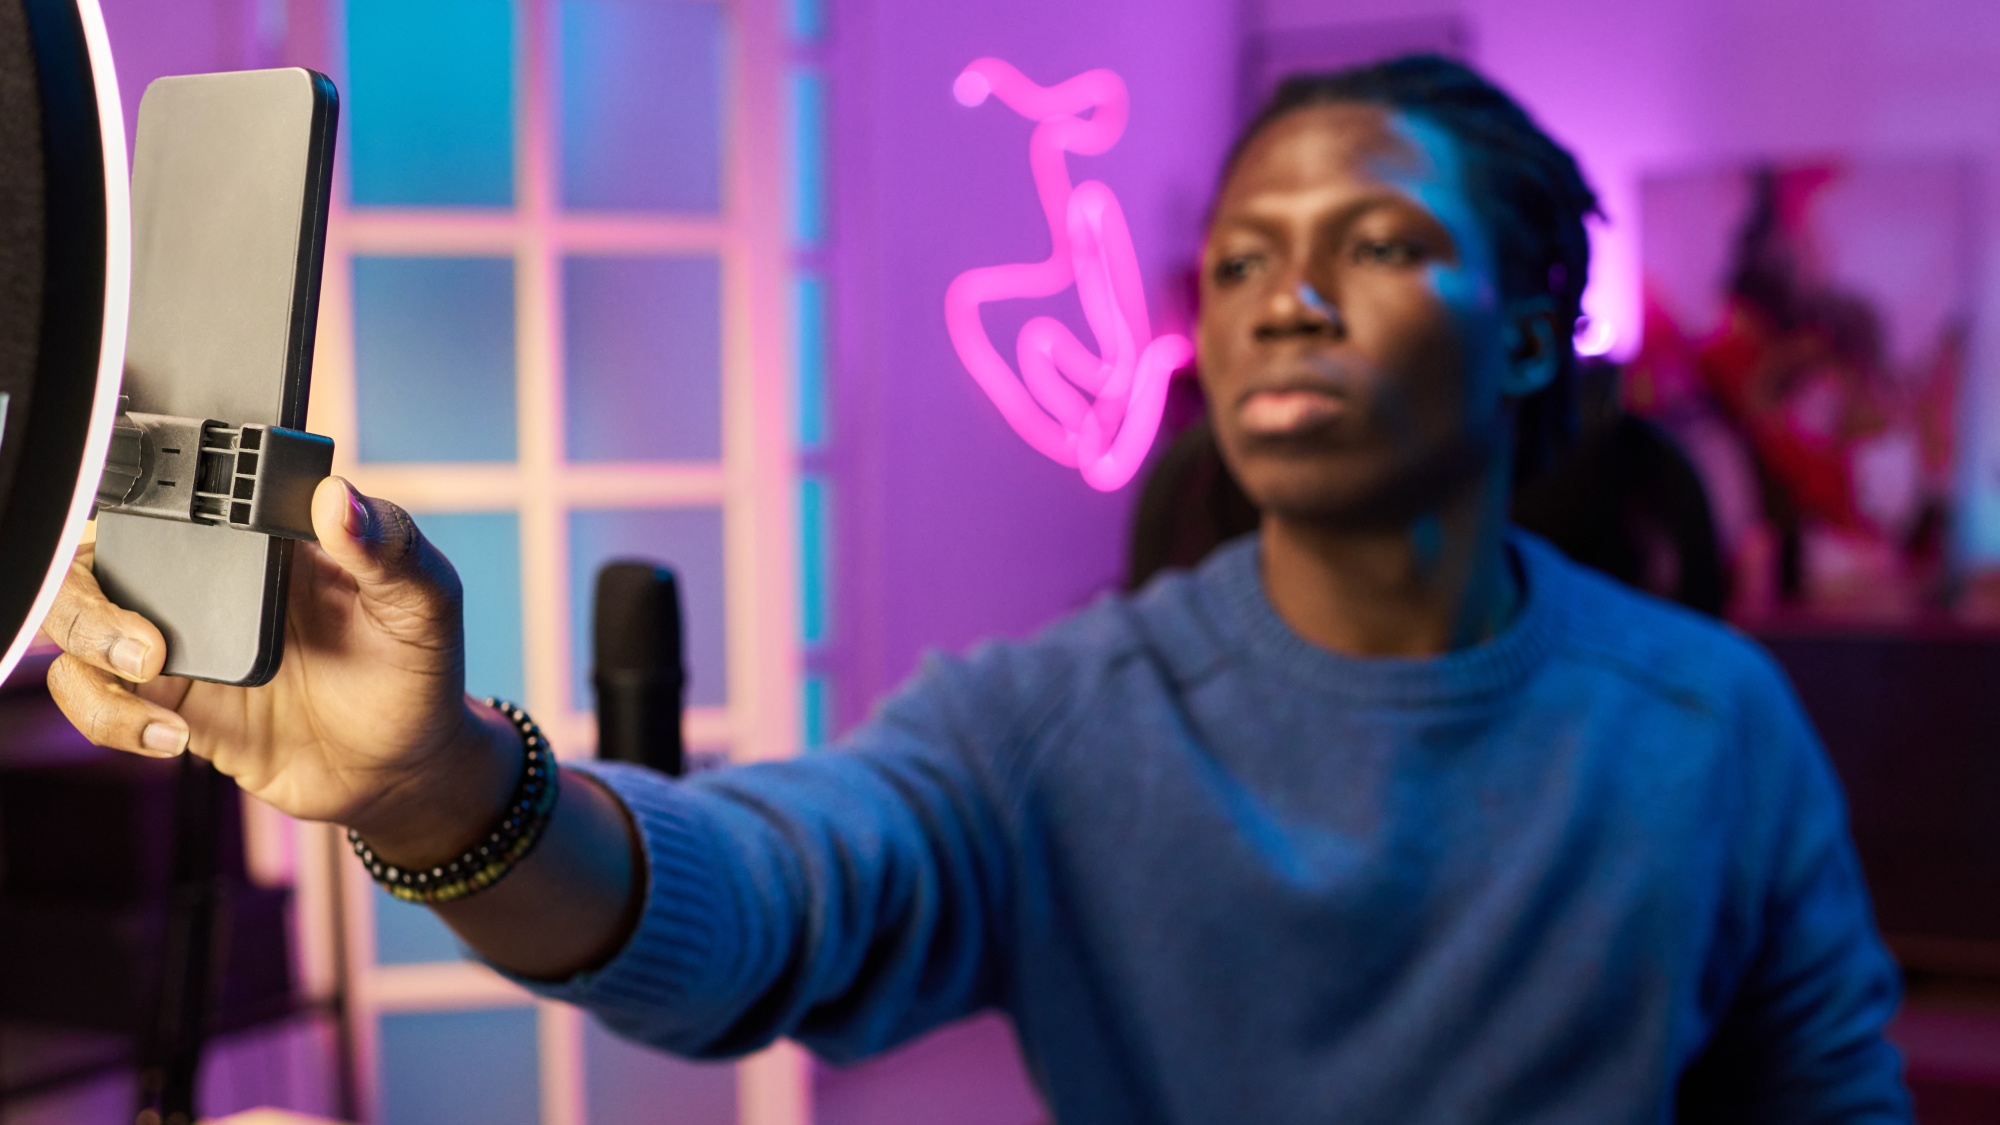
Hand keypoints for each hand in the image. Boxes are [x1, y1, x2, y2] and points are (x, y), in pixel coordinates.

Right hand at [44, 479, 515, 864]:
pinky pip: (99, 700)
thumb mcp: (426, 601)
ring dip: (87, 646)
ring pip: (78, 625)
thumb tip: (339, 498)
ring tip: (150, 674)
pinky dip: (110, 716)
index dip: (144, 505)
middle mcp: (209, 583)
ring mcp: (181, 643)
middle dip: (86, 590)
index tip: (160, 537)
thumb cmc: (417, 668)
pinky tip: (170, 736)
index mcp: (262, 538)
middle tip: (146, 640)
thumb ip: (391, 546)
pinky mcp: (171, 703)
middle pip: (96, 557)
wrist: (404, 767)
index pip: (176, 497)